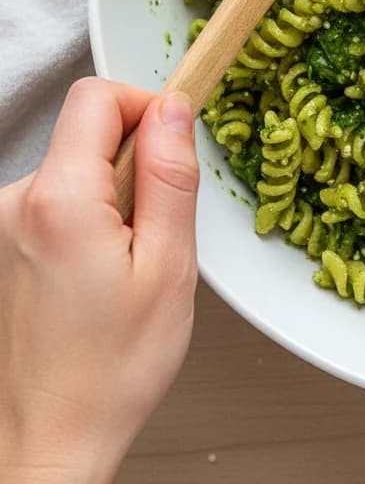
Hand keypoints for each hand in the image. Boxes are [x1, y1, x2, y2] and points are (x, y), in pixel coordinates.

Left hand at [0, 79, 198, 483]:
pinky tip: (104, 273)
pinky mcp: (5, 246)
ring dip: (115, 194)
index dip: (148, 106)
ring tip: (130, 261)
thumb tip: (175, 110)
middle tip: (160, 223)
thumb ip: (170, 175)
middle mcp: (17, 204)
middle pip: (88, 130)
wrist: (51, 438)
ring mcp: (4, 226)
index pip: (98, 96)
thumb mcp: (168, 264)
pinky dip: (92, 219)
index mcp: (59, 200)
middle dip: (136, 158)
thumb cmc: (111, 369)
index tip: (177, 141)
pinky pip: (61, 200)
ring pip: (78, 167)